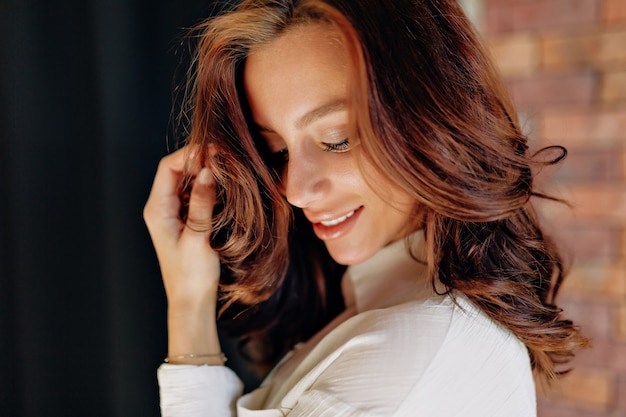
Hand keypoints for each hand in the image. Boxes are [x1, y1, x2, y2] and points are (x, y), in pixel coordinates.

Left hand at [144, 146, 222, 361]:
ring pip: (187, 181)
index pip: (168, 167)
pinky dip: (208, 189)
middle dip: (200, 162)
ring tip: (228, 173)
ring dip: (205, 175)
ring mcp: (172, 213)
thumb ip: (202, 202)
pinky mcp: (183, 220)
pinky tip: (224, 191)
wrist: (191, 300)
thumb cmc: (192, 274)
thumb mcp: (198, 236)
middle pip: (176, 171)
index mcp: (157, 209)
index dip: (191, 155)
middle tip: (226, 160)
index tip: (215, 151)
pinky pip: (194, 195)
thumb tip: (207, 171)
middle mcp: (161, 207)